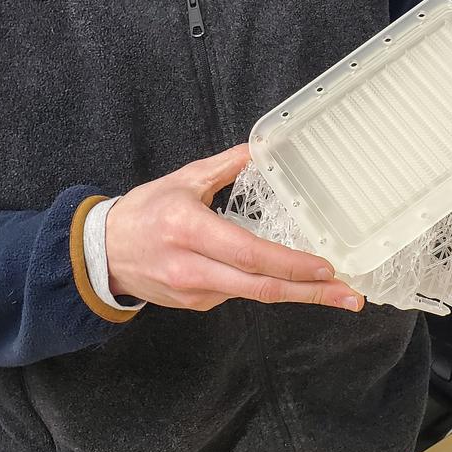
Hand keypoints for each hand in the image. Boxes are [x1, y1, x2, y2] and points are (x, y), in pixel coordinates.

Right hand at [106, 144, 364, 313]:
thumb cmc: (143, 211)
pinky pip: (236, 293)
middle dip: (311, 293)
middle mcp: (193, 266)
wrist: (101, 253)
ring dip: (296, 293)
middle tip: (350, 296)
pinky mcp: (195, 303)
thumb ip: (224, 166)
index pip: (250, 254)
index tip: (326, 267)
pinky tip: (283, 278)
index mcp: (190, 229)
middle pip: (261, 287)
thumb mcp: (183, 180)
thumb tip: (260, 148)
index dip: (291, 264)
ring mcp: (194, 291)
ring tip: (334, 293)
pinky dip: (263, 285)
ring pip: (253, 294)